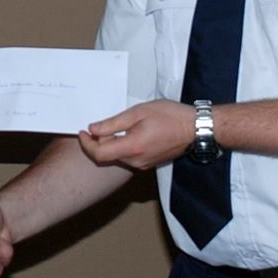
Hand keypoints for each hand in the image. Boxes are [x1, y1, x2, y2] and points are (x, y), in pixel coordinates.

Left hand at [77, 99, 192, 169]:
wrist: (196, 128)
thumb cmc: (170, 116)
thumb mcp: (138, 112)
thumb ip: (113, 123)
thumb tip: (93, 129)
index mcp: (132, 148)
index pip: (99, 154)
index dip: (86, 144)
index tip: (82, 132)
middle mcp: (136, 161)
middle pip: (106, 156)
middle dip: (97, 143)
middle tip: (95, 126)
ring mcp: (143, 164)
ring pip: (117, 157)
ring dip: (110, 144)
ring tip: (113, 127)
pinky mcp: (149, 163)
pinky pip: (128, 157)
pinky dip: (121, 147)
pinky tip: (128, 133)